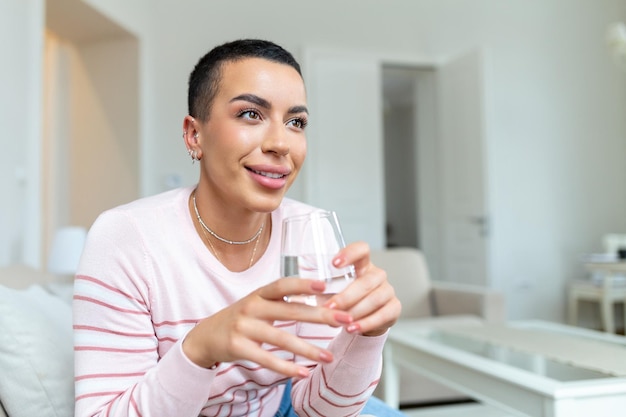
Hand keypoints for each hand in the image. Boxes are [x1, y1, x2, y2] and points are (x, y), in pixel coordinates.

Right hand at [182, 277, 353, 376]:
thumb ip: (282, 301)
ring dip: (308, 349)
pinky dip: (286, 367)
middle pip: (291, 310)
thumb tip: (319, 297)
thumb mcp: (257, 303)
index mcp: (259, 294)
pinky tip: (303, 373)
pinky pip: (266, 359)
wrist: (206, 336)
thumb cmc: (241, 318)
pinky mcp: (238, 347)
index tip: (325, 285)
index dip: (303, 283)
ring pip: (281, 338)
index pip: (283, 285)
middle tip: (344, 320)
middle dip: (320, 316)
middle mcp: (251, 307)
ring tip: (329, 357)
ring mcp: (243, 327)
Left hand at [325, 242, 401, 335]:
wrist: (363, 319)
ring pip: (374, 299)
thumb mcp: (333, 291)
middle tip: (330, 307)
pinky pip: (382, 315)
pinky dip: (366, 323)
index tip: (334, 263)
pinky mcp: (394, 308)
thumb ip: (323, 289)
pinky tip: (353, 328)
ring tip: (341, 322)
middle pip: (366, 281)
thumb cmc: (345, 300)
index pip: (361, 250)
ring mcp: (388, 290)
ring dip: (355, 312)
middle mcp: (377, 275)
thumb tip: (305, 292)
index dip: (350, 254)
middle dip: (346, 296)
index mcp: (362, 264)